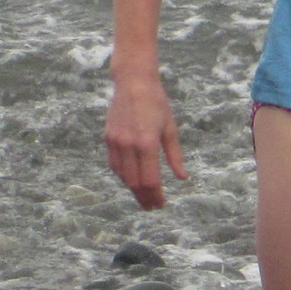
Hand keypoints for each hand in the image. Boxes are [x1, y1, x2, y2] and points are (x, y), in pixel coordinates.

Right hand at [105, 73, 187, 209]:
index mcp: (148, 143)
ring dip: (133, 189)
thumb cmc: (157, 103)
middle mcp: (129, 145)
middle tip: (153, 206)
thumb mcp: (170, 128)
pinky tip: (131, 179)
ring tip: (143, 196)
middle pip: (135, 183)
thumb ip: (175, 155)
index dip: (156, 196)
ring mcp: (116, 142)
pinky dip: (123, 176)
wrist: (133, 82)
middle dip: (144, 198)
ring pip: (122, 176)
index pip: (150, 180)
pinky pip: (114, 164)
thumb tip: (182, 178)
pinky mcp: (108, 138)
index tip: (161, 204)